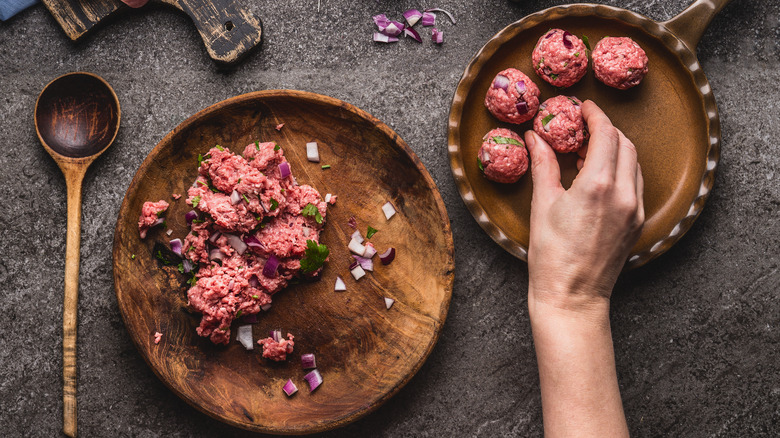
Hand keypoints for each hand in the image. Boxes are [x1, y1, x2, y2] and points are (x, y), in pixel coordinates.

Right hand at [524, 100, 643, 313]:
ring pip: (633, 163)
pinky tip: (597, 177)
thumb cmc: (552, 256)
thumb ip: (543, 165)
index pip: (605, 134)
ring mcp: (634, 209)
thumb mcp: (542, 205)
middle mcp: (623, 194)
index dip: (594, 115)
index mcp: (597, 185)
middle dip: (606, 129)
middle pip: (624, 144)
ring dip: (615, 149)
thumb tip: (536, 138)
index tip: (583, 107)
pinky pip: (635, 184)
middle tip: (583, 127)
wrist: (573, 297)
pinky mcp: (637, 223)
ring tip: (587, 152)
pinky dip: (620, 170)